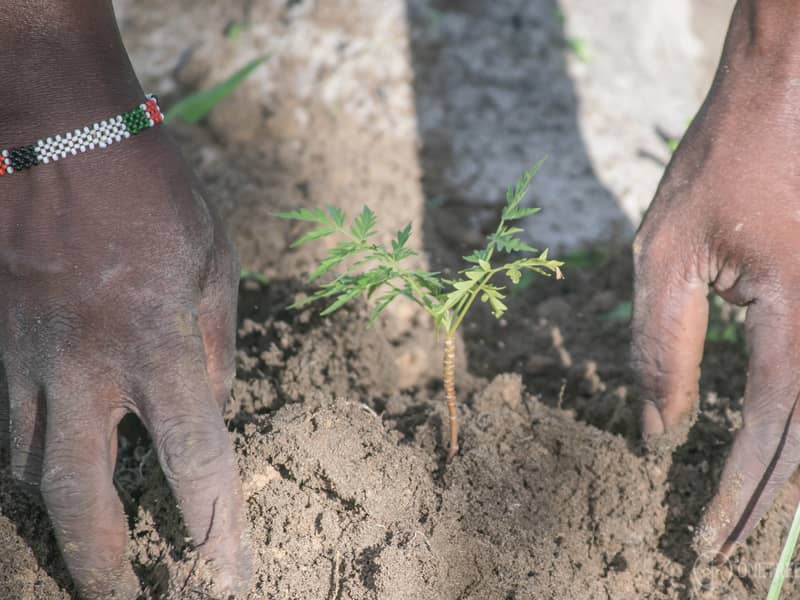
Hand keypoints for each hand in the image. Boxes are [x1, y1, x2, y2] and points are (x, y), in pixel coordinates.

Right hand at [0, 127, 249, 596]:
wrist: (52, 126)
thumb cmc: (150, 190)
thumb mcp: (213, 262)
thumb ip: (215, 344)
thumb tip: (210, 405)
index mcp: (158, 346)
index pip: (195, 462)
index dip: (213, 529)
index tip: (224, 576)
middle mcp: (83, 367)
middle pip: (80, 498)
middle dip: (99, 563)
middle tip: (122, 596)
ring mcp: (22, 356)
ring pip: (24, 469)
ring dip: (56, 517)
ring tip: (85, 545)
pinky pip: (2, 421)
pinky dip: (23, 459)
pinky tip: (43, 469)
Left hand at [632, 2, 799, 560]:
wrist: (789, 92)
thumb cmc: (721, 164)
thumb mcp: (667, 253)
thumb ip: (662, 349)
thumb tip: (658, 434)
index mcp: (798, 319)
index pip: (768, 435)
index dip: (735, 497)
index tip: (703, 546)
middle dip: (770, 504)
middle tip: (734, 552)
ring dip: (798, 477)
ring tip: (761, 522)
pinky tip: (787, 452)